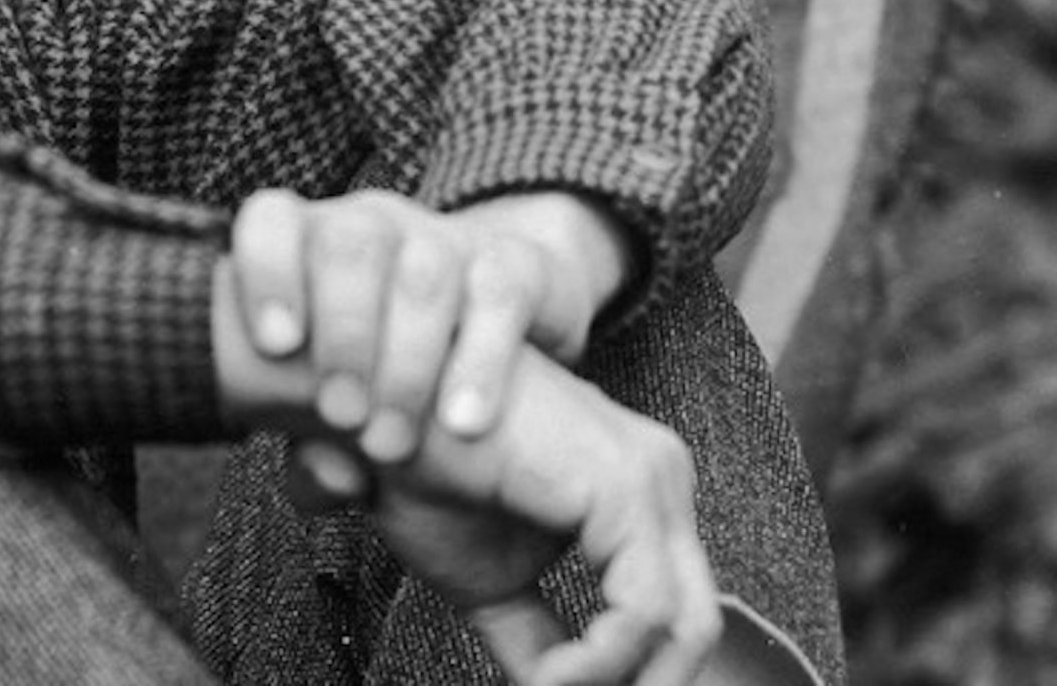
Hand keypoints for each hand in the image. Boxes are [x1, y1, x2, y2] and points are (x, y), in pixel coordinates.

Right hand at [213, 264, 719, 685]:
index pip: (672, 613)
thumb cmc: (414, 469)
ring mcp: (649, 474)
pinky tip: (543, 680)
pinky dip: (596, 665)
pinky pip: (642, 612)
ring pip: (680, 628)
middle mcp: (659, 473)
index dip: (625, 679)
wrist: (364, 399)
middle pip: (693, 624)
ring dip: (606, 682)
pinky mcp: (623, 485)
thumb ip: (540, 639)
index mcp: (635, 492)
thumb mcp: (489, 581)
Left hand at [230, 188, 630, 462]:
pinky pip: (500, 295)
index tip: (276, 346)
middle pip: (349, 243)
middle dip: (342, 333)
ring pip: (424, 270)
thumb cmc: (383, 361)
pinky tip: (461, 423)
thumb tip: (319, 483)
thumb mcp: (341, 395)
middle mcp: (374, 227)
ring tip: (392, 440)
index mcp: (309, 244)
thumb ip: (318, 437)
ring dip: (406, 360)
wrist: (498, 319)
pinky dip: (478, 363)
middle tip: (342, 416)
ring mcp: (445, 240)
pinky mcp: (515, 266)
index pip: (272, 221)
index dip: (266, 271)